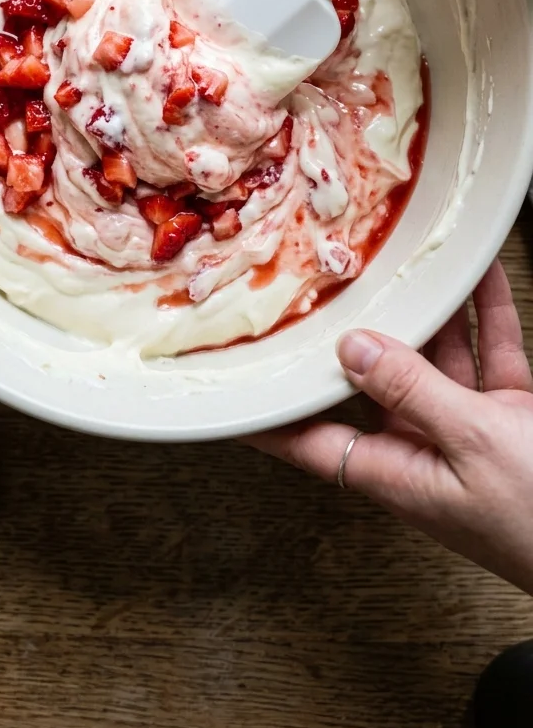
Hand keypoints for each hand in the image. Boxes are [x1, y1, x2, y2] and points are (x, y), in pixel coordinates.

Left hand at [250, 261, 532, 594]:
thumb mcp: (471, 444)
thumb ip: (413, 390)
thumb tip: (354, 348)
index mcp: (394, 472)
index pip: (306, 440)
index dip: (262, 414)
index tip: (223, 385)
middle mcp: (422, 449)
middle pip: (371, 380)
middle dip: (353, 331)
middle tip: (322, 278)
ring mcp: (466, 431)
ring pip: (432, 355)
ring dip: (424, 308)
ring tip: (399, 255)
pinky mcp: (509, 416)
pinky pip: (488, 352)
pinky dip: (483, 311)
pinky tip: (476, 272)